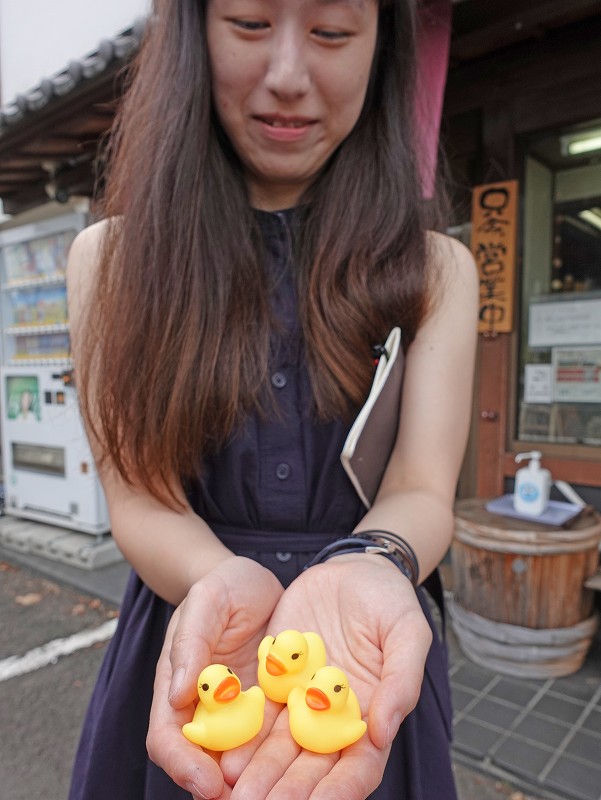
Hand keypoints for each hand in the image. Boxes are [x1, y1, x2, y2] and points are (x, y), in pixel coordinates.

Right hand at [146, 556, 283, 798]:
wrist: (256, 582)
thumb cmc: (224, 586)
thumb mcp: (207, 600)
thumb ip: (191, 642)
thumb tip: (175, 695)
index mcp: (178, 687)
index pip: (167, 738)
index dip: (183, 766)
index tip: (209, 785)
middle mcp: (206, 709)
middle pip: (203, 763)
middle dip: (221, 790)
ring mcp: (239, 713)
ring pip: (241, 762)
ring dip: (257, 782)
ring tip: (284, 797)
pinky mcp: (272, 710)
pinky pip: (277, 741)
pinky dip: (287, 760)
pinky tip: (310, 768)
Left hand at [221, 554, 432, 799]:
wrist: (353, 568)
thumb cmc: (390, 600)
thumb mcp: (407, 632)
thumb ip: (401, 680)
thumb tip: (384, 732)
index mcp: (372, 714)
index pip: (359, 765)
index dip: (340, 790)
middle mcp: (334, 716)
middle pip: (312, 765)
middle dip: (286, 790)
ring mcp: (303, 699)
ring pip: (279, 745)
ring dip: (257, 770)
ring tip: (232, 787)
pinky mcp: (277, 677)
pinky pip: (257, 709)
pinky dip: (241, 732)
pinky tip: (222, 748)